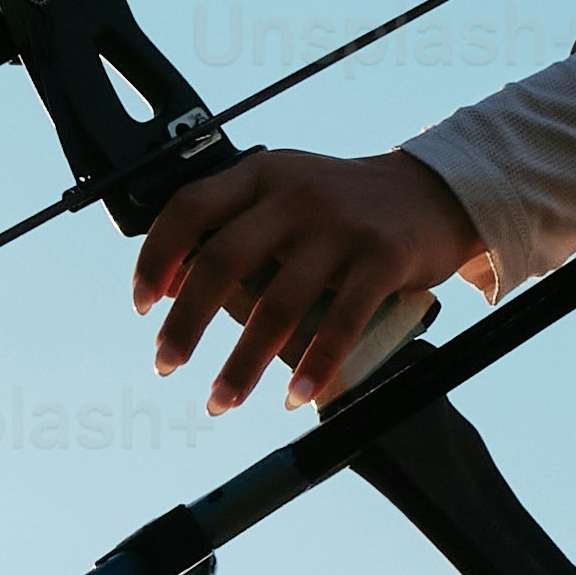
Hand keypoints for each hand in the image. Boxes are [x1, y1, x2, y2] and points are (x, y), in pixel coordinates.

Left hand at [130, 145, 486, 413]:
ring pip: (277, 304)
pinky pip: (340, 322)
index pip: (190, 208)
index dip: (155, 258)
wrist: (433, 192)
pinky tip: (294, 396)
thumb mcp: (286, 190)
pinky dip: (314, 367)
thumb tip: (171, 284)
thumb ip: (236, 221)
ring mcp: (340, 226)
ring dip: (242, 363)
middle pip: (222, 261)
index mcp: (262, 174)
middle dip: (185, 321)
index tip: (142, 306)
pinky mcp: (382, 258)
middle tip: (166, 363)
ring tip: (221, 399)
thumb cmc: (345, 205)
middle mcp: (295, 194)